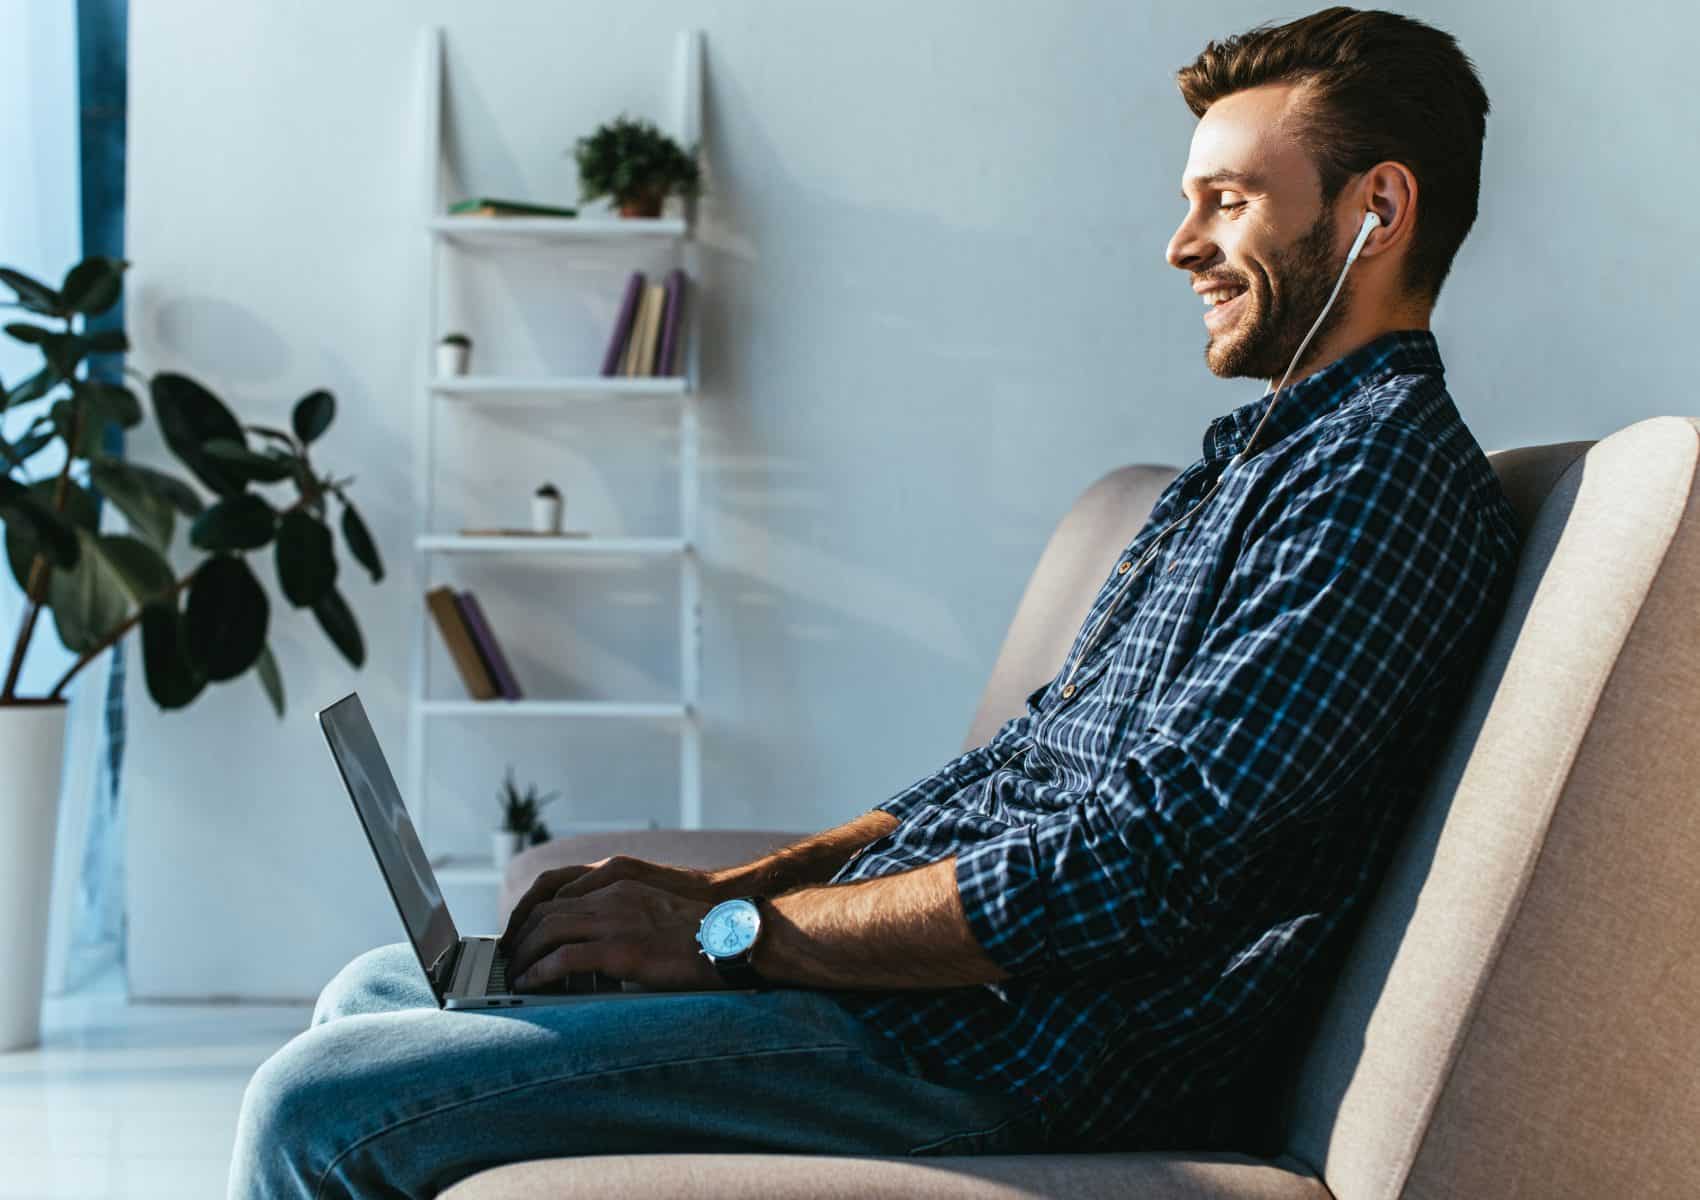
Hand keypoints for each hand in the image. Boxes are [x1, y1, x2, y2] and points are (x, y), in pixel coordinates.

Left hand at [504, 878, 723, 992]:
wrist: (733, 938)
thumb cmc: (702, 933)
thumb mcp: (655, 912)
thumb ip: (624, 918)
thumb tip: (598, 949)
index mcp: (620, 884)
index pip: (558, 894)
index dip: (532, 916)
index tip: (521, 935)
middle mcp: (612, 896)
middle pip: (546, 911)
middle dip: (521, 936)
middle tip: (510, 957)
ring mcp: (616, 922)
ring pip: (548, 931)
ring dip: (525, 955)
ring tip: (516, 974)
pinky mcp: (622, 950)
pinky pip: (565, 959)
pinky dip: (541, 972)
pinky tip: (532, 984)